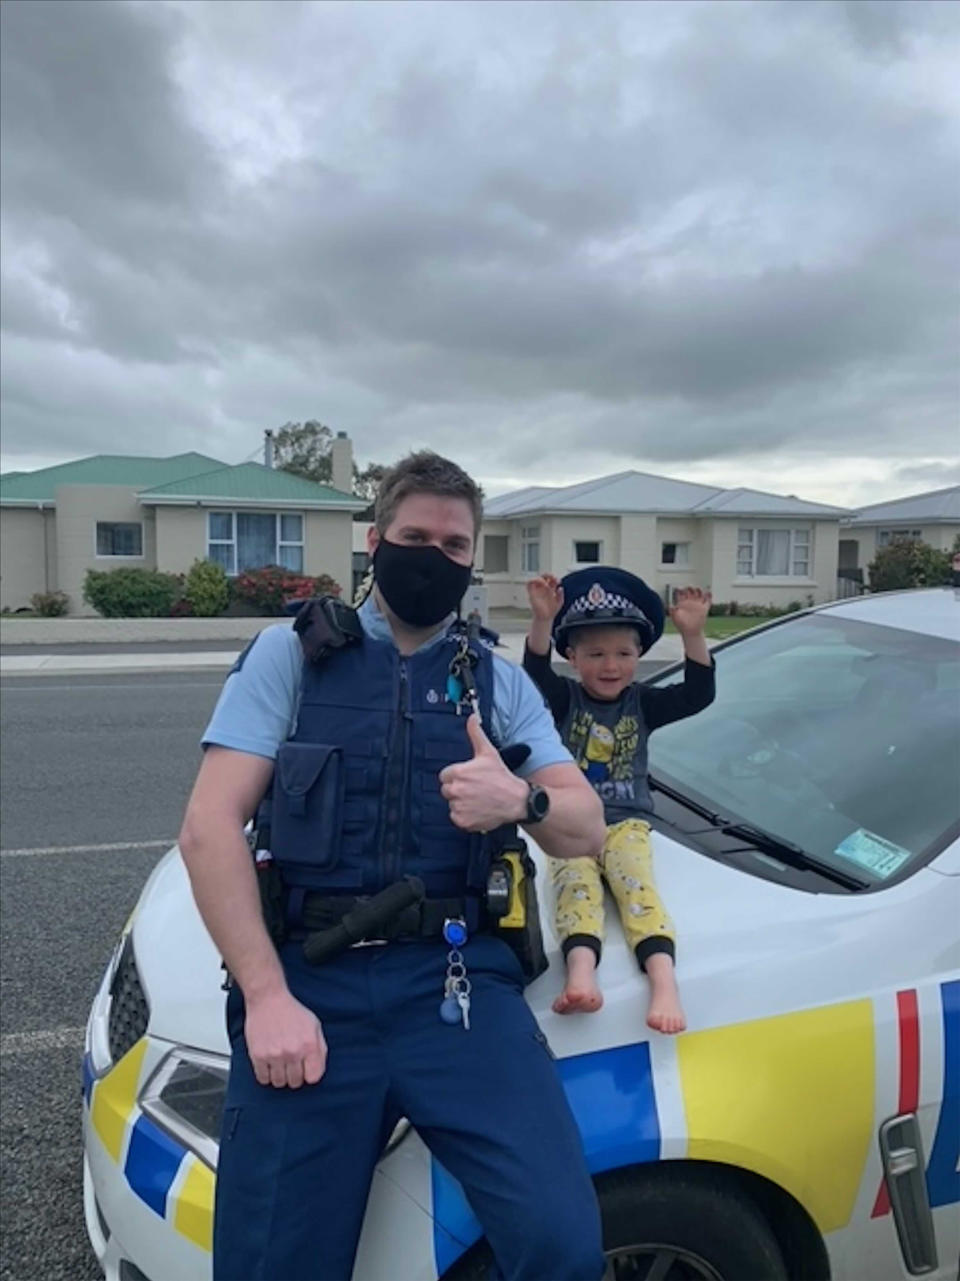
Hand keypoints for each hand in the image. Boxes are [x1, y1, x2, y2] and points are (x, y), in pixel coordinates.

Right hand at [244, 988, 327, 1089]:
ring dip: (280, 1076)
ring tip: (279, 1064)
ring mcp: (275, 1055)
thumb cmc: (291, 1010)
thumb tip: (318, 1068)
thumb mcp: (314, 1025)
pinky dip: (266, 1075)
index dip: (309, 1074)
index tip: (305, 1069)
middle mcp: (293, 1052)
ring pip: (279, 1083)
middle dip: (294, 1075)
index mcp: (309, 1045)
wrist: (268, 999)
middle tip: (290, 1064)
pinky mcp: (258, 1056)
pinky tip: (268, 1064)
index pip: (313, 1077)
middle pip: (295, 1082)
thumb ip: (320, 1048)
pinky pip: (263, 1079)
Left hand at [440, 715, 527, 831]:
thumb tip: (472, 718)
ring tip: (478, 799)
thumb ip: (476, 734)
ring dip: (461, 803)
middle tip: (474, 789)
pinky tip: (477, 809)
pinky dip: (465, 816)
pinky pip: (456, 817)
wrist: (516, 800)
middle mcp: (456, 790)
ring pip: (452, 804)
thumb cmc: (502, 777)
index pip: (445, 776)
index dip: (457, 776)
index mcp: (458, 773)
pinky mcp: (463, 821)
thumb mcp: (488, 752)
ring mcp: (459, 807)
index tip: (469, 778)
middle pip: (447, 790)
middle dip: (458, 789)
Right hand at [526, 575, 563, 622]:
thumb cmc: (551, 611)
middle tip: (554, 578)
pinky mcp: (531, 593)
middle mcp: (543, 589)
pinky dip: (534, 580)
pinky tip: (541, 584)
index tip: (559, 582)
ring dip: (541, 577)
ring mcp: (537, 590)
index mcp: (550, 589)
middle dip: (549, 574)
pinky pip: (529, 583)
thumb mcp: (560, 602)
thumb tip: (560, 588)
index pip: (551, 579)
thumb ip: (561, 595)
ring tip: (546, 583)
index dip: (555, 578)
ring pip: (537, 577)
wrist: (545, 618)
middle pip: (544, 576)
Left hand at [670, 587, 711, 636]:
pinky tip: (708, 593)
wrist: (690, 632)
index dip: (680, 590)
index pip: (681, 593)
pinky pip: (708, 601)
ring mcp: (697, 605)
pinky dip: (709, 596)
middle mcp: (690, 602)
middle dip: (690, 588)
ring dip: (698, 590)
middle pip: (690, 592)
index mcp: (682, 603)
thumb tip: (669, 606)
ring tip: (698, 589)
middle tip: (689, 587)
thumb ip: (672, 611)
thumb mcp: (675, 617)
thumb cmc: (681, 625)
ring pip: (699, 594)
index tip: (679, 588)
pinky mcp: (704, 609)